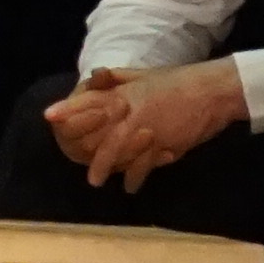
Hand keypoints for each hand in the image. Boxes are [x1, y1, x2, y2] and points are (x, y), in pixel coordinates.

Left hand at [51, 61, 244, 192]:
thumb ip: (119, 79)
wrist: (213, 91)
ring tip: (96, 181)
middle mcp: (132, 110)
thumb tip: (96, 76)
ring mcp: (148, 126)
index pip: (91, 100)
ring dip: (107, 166)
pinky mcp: (166, 141)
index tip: (49, 116)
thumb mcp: (145, 75)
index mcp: (126, 93)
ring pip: (120, 150)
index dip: (69, 109)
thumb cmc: (179, 81)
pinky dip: (137, 175)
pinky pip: (146, 161)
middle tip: (73, 160)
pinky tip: (130, 186)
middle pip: (101, 132)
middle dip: (84, 147)